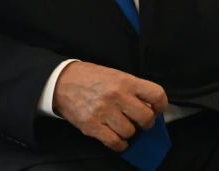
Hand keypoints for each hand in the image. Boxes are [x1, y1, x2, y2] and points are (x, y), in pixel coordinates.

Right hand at [53, 61, 167, 151]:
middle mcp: (116, 96)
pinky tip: (115, 136)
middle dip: (144, 122)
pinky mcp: (91, 125)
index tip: (155, 109)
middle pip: (146, 118)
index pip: (157, 95)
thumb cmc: (88, 77)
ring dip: (127, 131)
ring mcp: (103, 112)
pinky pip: (115, 142)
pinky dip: (119, 143)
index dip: (160, 105)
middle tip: (136, 119)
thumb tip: (149, 107)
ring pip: (130, 132)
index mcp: (124, 81)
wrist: (59, 81)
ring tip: (119, 124)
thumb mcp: (112, 74)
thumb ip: (131, 88)